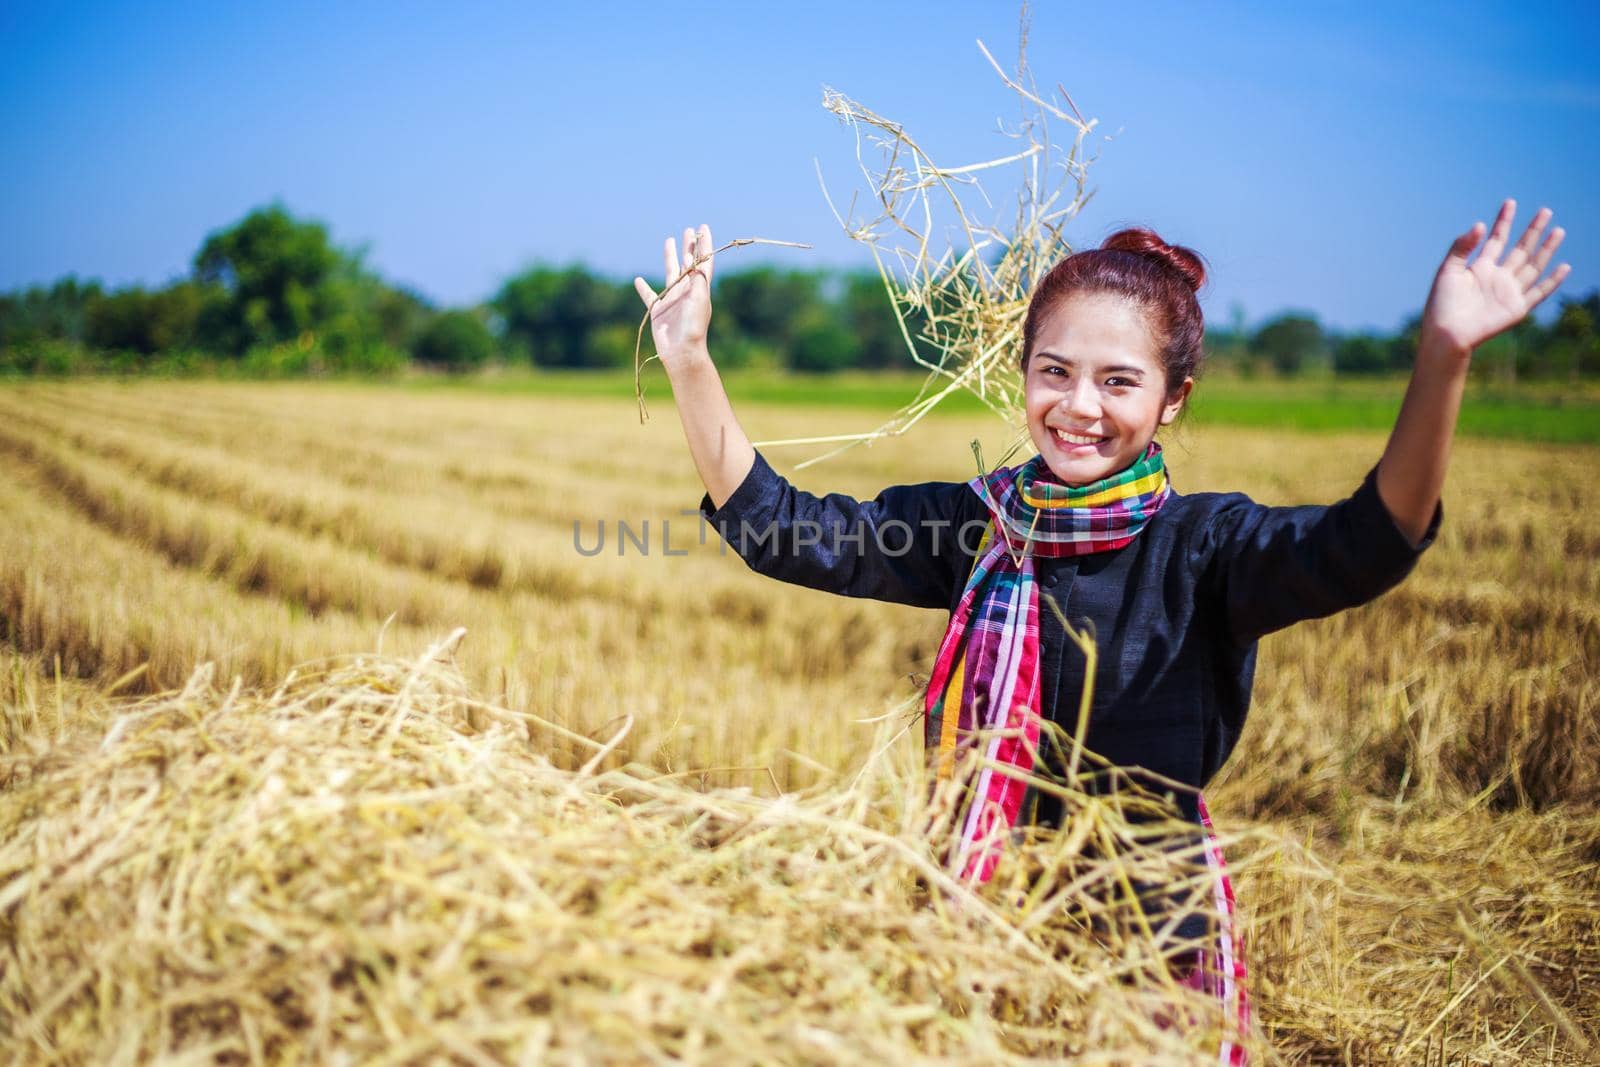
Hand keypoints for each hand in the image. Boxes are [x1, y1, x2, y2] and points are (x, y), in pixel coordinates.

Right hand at [634, 224, 714, 368]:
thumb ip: (697, 279)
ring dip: (670, 257)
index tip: (703, 228)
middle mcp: (687, 291)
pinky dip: (643, 288)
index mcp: (700, 288)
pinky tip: (638, 279)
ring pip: (670, 272)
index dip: (705, 244)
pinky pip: (649, 295)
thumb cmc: (693, 327)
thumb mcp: (699, 299)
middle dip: (689, 246)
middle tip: (689, 230)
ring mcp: (672, 299)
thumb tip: (695, 259)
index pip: (703, 261)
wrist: (682, 352)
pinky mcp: (658, 311)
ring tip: (668, 240)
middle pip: (688, 263)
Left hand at [1420, 199, 1570, 357]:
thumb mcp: (1448, 270)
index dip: (1503, 221)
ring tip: (1558, 231)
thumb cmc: (1441, 305)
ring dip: (1546, 249)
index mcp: (1479, 268)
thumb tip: (1480, 225)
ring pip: (1533, 266)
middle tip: (1545, 211)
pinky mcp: (1517, 308)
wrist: (1446, 333)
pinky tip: (1564, 267)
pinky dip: (1552, 281)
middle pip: (1520, 249)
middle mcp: (1497, 278)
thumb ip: (1461, 247)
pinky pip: (1539, 292)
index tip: (1510, 202)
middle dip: (1532, 231)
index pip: (1496, 239)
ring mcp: (1508, 292)